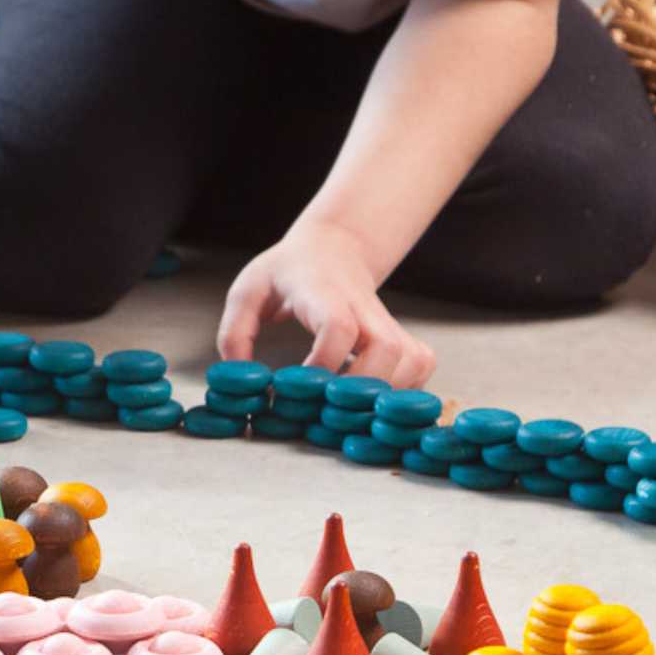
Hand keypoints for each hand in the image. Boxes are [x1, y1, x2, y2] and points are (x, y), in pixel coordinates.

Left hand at [217, 222, 436, 385]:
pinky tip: (373, 397)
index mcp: (324, 293)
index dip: (324, 361)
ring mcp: (388, 322)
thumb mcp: (249, 290)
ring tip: (350, 407)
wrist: (334, 247)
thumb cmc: (288, 273)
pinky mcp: (402, 336)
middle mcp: (363, 308)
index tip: (298, 385)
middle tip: (329, 406)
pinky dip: (406, 389)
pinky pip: (420, 366)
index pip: (338, 326)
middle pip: (385, 348)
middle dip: (361, 386)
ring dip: (386, 392)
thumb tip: (239, 378)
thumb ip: (235, 332)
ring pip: (410, 359)